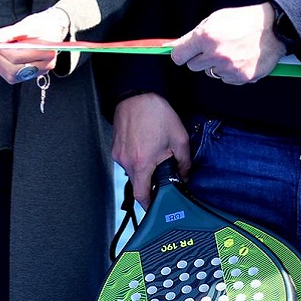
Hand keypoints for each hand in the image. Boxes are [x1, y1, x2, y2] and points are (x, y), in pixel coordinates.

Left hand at [0, 7, 69, 84]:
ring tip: (3, 49)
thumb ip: (8, 33)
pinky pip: (12, 78)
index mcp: (47, 52)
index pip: (18, 57)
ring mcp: (39, 72)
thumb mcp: (26, 25)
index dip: (3, 50)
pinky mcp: (31, 76)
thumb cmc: (40, 25)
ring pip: (12, 75)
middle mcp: (46, 66)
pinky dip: (5, 68)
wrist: (51, 29)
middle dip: (2, 57)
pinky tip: (8, 57)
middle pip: (15, 69)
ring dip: (2, 62)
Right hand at [112, 93, 189, 209]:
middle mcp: (126, 161)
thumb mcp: (178, 138)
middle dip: (150, 178)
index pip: (141, 196)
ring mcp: (118, 153)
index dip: (149, 204)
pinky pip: (126, 158)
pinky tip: (144, 142)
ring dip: (143, 165)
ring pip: (132, 169)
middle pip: (138, 181)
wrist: (137, 94)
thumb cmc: (156, 113)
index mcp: (142, 163)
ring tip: (153, 148)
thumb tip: (185, 176)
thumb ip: (184, 162)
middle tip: (162, 166)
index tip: (156, 206)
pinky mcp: (115, 146)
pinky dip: (136, 155)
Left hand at [170, 3, 285, 83]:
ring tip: (232, 51)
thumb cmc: (243, 21)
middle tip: (214, 48)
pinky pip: (226, 79)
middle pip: (193, 66)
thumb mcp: (215, 19)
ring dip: (217, 65)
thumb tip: (173, 47)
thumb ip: (193, 34)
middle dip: (200, 58)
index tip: (185, 53)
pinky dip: (231, 71)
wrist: (273, 28)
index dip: (181, 54)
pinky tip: (241, 58)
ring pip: (210, 73)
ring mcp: (228, 68)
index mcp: (205, 37)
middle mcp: (215, 54)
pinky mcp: (241, 78)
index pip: (178, 56)